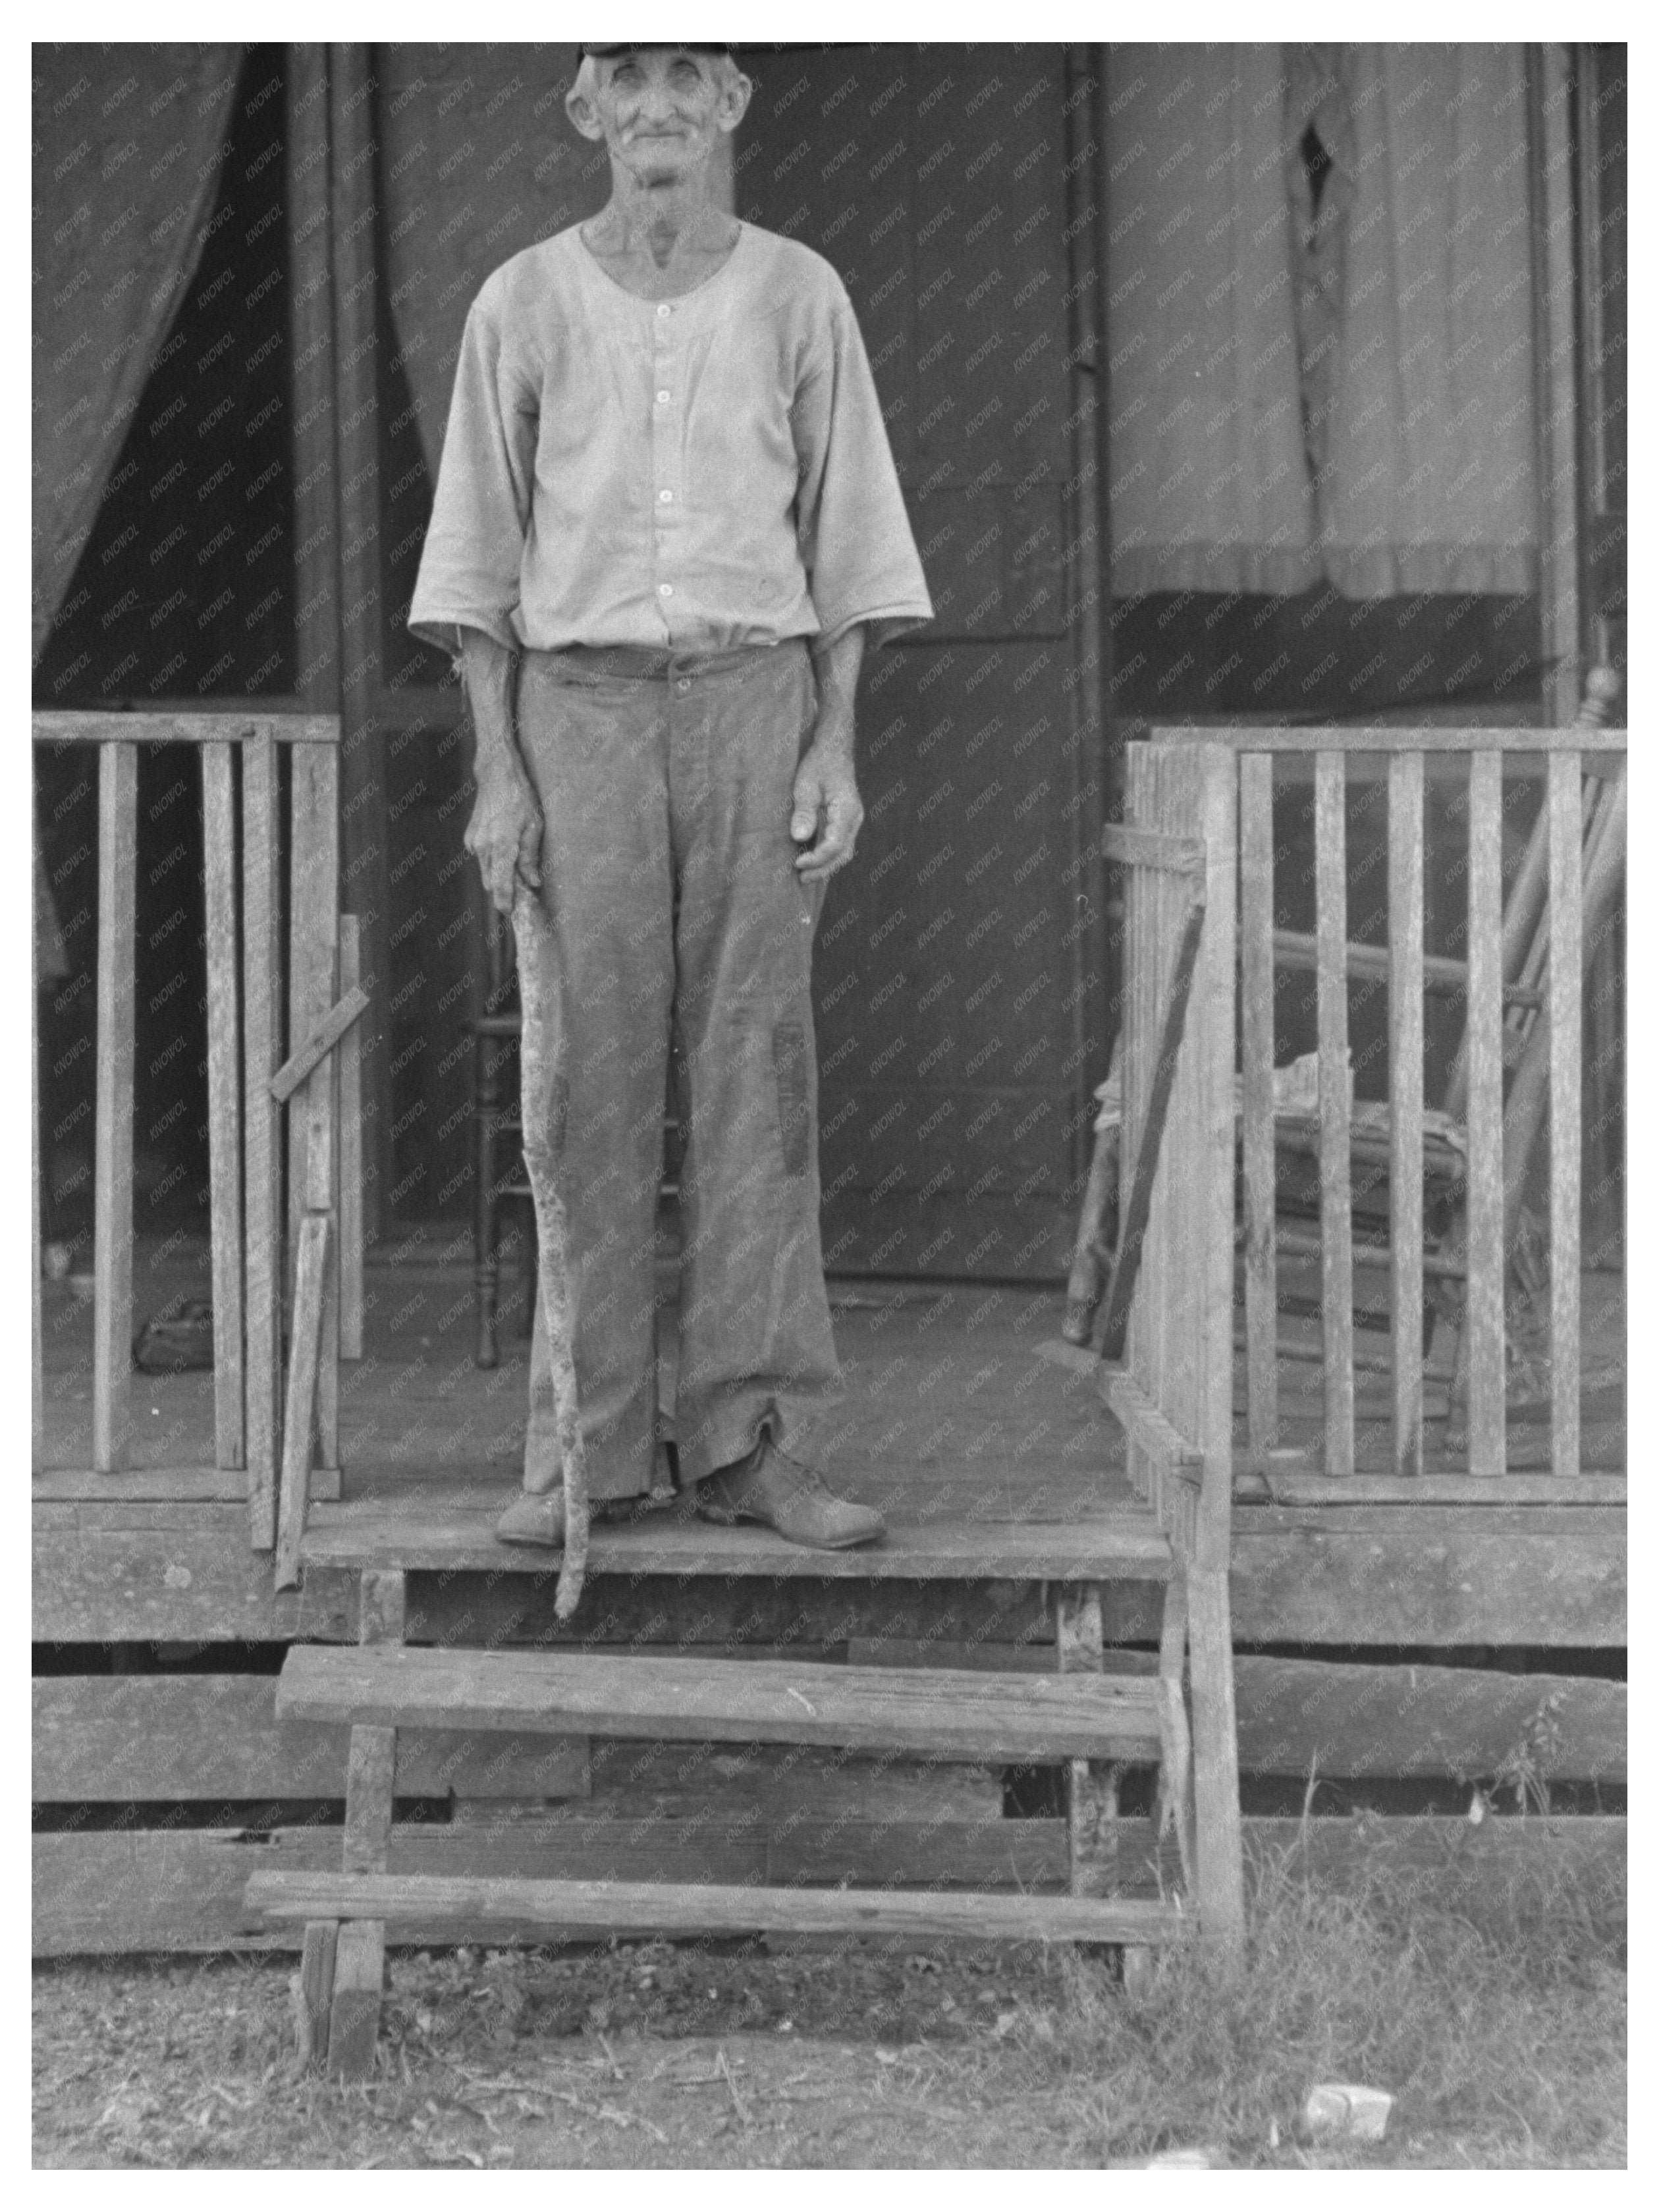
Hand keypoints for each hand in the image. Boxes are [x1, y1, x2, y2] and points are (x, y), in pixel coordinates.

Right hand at [464, 759, 542, 914]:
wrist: (497, 776)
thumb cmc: (520, 798)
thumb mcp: (534, 826)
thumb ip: (531, 857)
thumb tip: (533, 882)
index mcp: (502, 845)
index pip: (501, 884)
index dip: (505, 902)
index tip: (511, 914)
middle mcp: (484, 847)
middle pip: (491, 882)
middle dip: (504, 891)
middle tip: (521, 894)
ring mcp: (474, 843)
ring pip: (486, 872)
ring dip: (499, 877)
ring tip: (516, 873)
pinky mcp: (470, 838)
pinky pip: (482, 860)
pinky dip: (493, 863)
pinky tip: (504, 852)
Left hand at [789, 743, 863, 882]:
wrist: (833, 751)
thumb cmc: (819, 765)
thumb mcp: (805, 785)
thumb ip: (804, 812)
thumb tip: (799, 837)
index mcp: (847, 810)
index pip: (834, 844)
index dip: (817, 858)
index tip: (798, 863)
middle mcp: (853, 819)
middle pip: (842, 854)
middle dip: (822, 869)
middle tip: (801, 878)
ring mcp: (851, 821)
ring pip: (842, 852)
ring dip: (824, 865)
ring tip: (804, 875)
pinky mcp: (844, 822)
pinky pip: (838, 844)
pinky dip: (826, 856)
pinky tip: (811, 861)